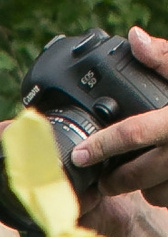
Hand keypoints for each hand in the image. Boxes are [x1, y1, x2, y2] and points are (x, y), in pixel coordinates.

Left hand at [70, 27, 167, 224]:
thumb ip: (166, 58)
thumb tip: (135, 39)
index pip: (133, 134)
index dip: (102, 146)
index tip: (80, 154)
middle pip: (136, 175)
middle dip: (114, 179)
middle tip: (104, 175)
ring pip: (154, 193)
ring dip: (141, 187)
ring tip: (134, 175)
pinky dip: (161, 193)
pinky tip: (160, 179)